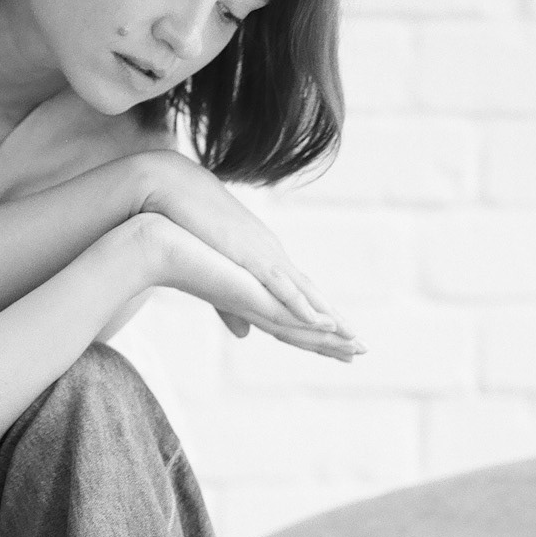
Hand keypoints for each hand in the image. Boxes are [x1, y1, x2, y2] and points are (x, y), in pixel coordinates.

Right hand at [131, 215, 361, 362]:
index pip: (300, 297)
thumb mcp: (213, 267)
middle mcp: (272, 258)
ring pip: (305, 294)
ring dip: (330, 318)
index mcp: (264, 261)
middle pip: (312, 297)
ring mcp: (265, 256)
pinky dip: (302, 304)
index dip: (321, 320)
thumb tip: (244, 333)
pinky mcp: (252, 255)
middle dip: (337, 325)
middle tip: (362, 348)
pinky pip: (282, 285)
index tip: (340, 341)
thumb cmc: (188, 222)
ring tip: (353, 340)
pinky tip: (320, 321)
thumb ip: (228, 304)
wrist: (174, 188)